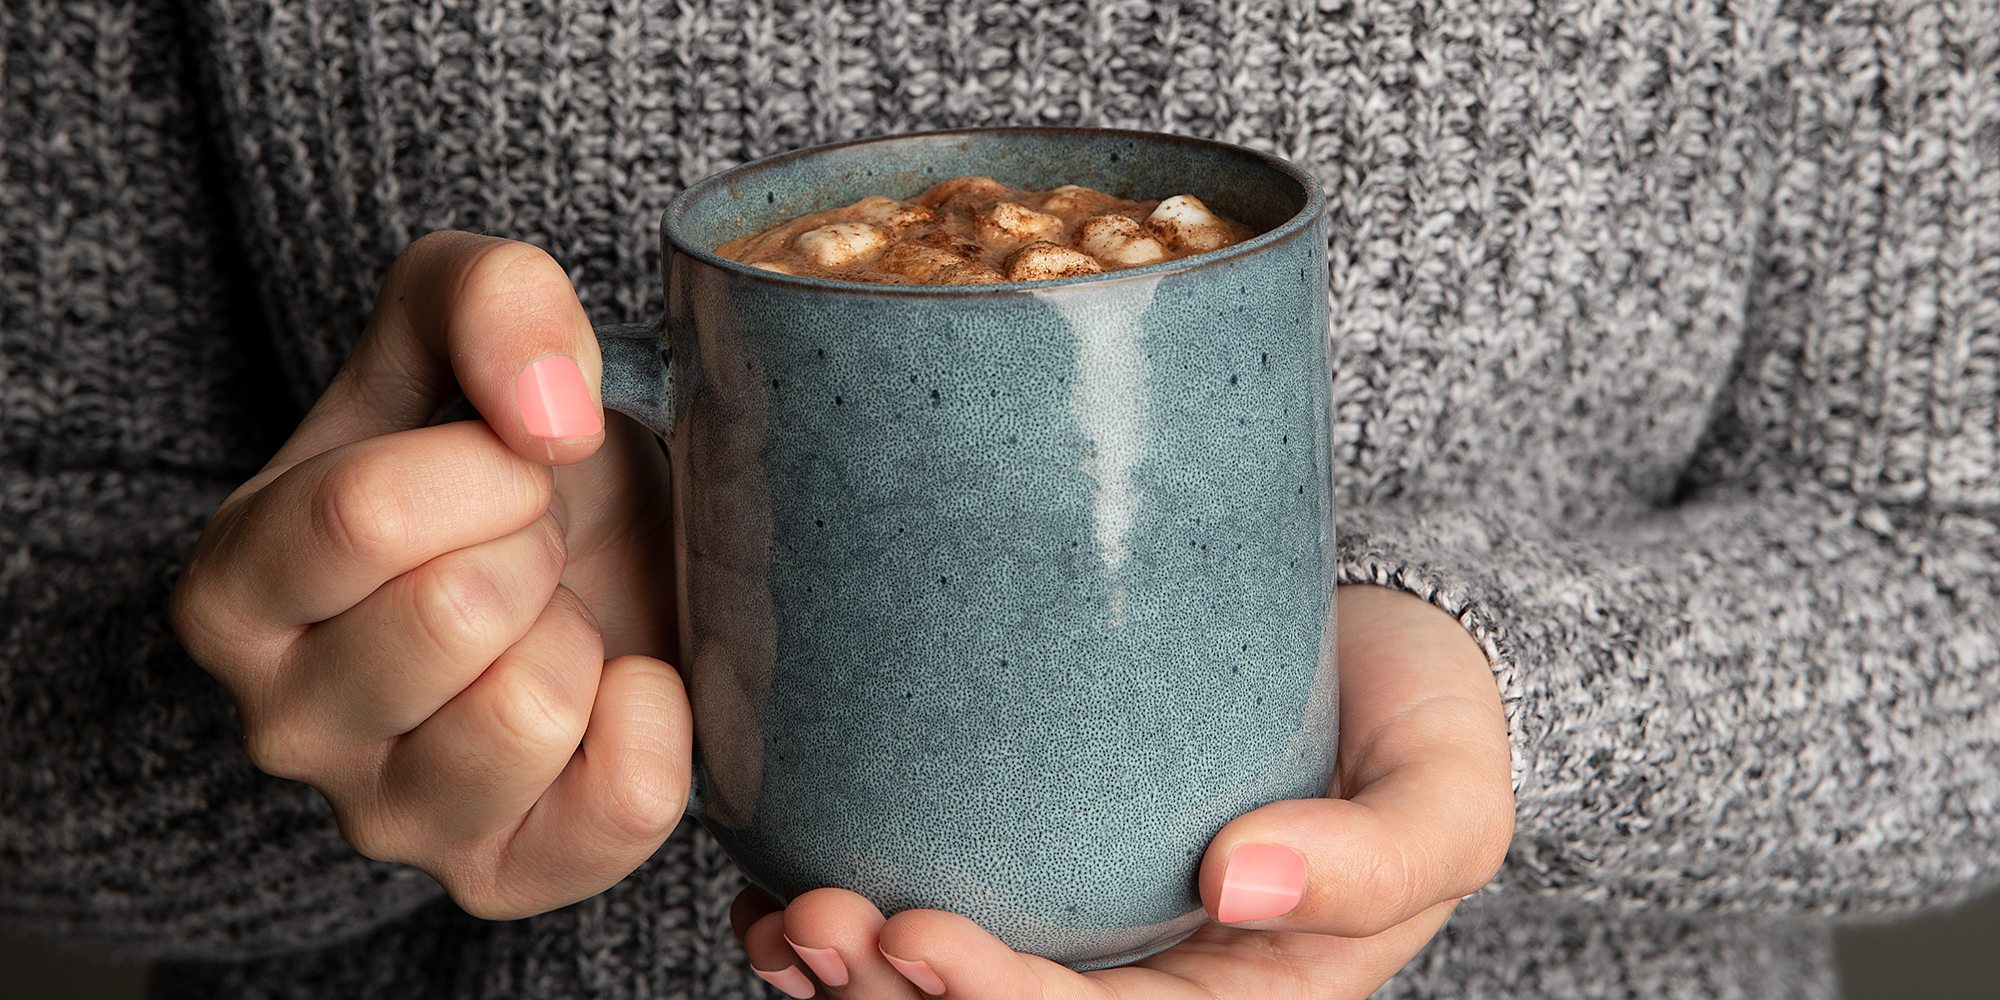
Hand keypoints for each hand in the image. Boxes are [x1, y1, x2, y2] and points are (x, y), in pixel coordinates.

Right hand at [170, 231, 691, 918]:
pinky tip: (617, 687)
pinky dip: (655, 722)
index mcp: (235, 585)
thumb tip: (547, 414)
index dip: (488, 466)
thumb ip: (488, 297)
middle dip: (536, 548)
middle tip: (533, 550)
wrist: (591, 561)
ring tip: (555, 620)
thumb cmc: (509, 451)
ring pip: (530, 711)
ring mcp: (388, 817)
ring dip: (581, 637)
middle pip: (457, 610)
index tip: (506, 466)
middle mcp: (281, 723)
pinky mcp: (501, 878)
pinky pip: (622, 803)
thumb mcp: (474, 318)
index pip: (365, 513)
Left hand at [728, 584, 1513, 997]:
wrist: (1395, 649)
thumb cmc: (1425, 726)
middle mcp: (1137, 972)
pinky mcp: (1037, 837)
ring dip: (846, 968)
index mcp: (1226, 996)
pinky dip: (848, 891)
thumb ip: (1373, 860)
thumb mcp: (1445, 801)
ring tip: (775, 915)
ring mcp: (1079, 910)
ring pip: (943, 976)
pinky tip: (773, 869)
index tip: (910, 935)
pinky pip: (935, 886)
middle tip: (812, 925)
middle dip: (891, 993)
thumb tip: (1234, 884)